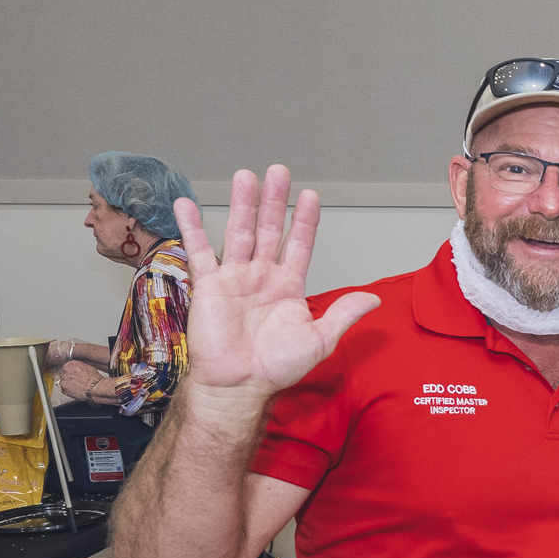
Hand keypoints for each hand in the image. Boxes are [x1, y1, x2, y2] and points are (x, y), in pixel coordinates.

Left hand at [57, 361, 101, 400]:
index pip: (67, 367)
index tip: (74, 374)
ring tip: (78, 386)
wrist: (95, 388)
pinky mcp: (64, 389)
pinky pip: (65, 390)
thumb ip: (80, 367)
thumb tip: (79, 368)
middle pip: (64, 375)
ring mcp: (63, 381)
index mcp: (70, 365)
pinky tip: (76, 390)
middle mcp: (65, 372)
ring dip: (69, 384)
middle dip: (69, 378)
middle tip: (77, 381)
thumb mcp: (89, 367)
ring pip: (64, 382)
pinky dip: (69, 391)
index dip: (72, 372)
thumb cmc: (94, 378)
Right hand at [179, 167, 378, 412]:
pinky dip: (191, 228)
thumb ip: (344, 314)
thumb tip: (374, 299)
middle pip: (270, 230)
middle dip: (275, 201)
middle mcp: (262, 276)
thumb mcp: (320, 340)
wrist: (239, 386)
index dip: (305, 221)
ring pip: (240, 232)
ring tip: (245, 176)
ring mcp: (235, 278)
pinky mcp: (208, 285)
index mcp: (288, 286)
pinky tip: (184, 205)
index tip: (310, 196)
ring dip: (242, 204)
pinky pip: (199, 251)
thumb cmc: (276, 367)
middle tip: (278, 171)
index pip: (299, 244)